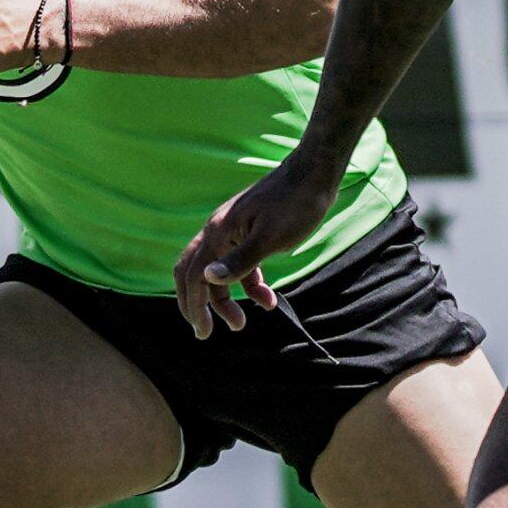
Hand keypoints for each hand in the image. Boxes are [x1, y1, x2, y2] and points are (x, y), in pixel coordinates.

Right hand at [174, 151, 340, 336]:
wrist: (314, 175)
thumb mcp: (270, 238)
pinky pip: (239, 264)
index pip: (194, 275)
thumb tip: (209, 278)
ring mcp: (232, 231)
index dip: (194, 306)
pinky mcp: (248, 232)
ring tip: (242, 323)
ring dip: (226, 298)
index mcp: (218, 232)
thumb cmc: (295, 204)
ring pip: (217, 272)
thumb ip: (240, 261)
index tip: (204, 332)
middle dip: (199, 304)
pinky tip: (268, 299)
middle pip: (194, 273)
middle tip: (208, 332)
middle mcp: (217, 231)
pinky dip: (248, 284)